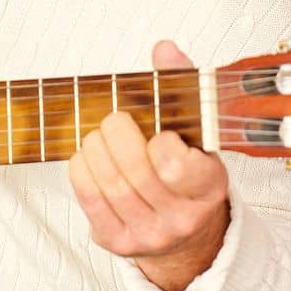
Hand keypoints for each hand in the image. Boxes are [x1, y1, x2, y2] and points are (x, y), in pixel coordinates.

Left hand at [68, 39, 226, 290]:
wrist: (184, 235)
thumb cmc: (187, 173)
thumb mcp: (196, 132)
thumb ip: (181, 87)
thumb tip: (164, 49)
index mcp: (208, 187)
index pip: (178, 167)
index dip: (160, 142)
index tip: (157, 130)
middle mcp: (182, 217)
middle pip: (136, 174)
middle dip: (117, 136)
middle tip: (114, 119)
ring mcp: (150, 234)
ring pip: (111, 186)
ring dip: (96, 150)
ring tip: (98, 134)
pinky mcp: (119, 242)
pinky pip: (91, 201)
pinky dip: (82, 170)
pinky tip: (87, 156)